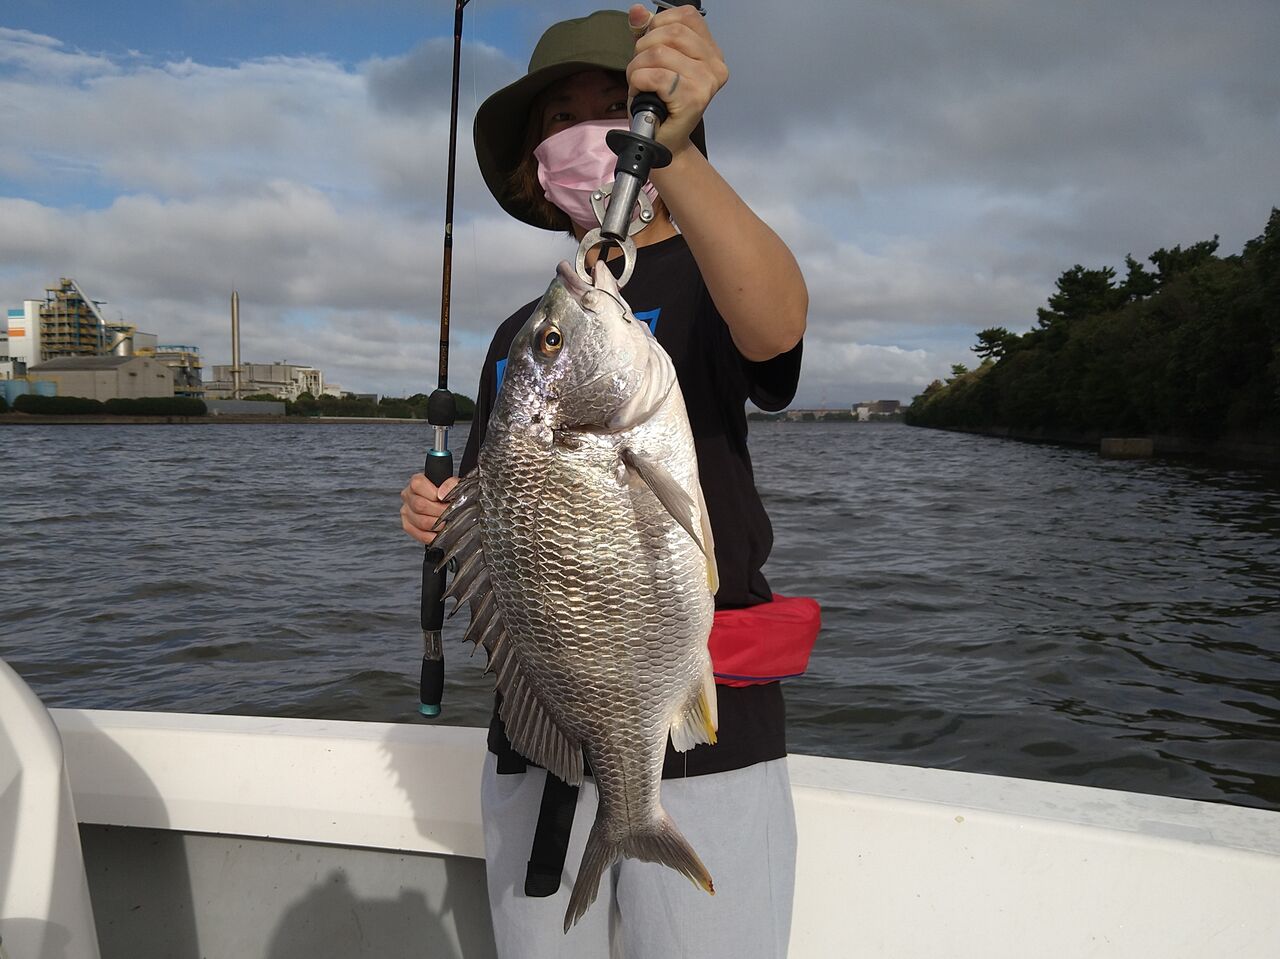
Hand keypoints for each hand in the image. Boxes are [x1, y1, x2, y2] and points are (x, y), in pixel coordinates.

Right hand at [400, 472, 459, 545]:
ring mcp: (406, 511)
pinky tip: (440, 533)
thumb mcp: (453, 484)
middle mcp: (408, 496)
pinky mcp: (408, 526)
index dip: (434, 493)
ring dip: (438, 524)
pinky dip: (432, 536)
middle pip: (420, 505)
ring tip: (447, 522)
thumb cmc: (447, 493)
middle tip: (451, 513)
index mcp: (416, 482)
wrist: (444, 503)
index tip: (446, 499)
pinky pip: (418, 534)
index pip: (417, 485)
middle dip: (440, 511)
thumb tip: (443, 493)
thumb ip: (451, 484)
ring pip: (421, 521)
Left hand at [627, 3, 727, 157]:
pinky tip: (642, 93)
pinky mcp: (694, 99)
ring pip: (659, 53)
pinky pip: (656, 76)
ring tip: (640, 83)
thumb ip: (647, 32)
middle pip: (671, 33)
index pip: (686, 16)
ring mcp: (706, 82)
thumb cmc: (659, 102)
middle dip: (643, 47)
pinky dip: (639, 82)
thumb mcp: (653, 60)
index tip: (650, 46)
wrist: (663, 141)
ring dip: (637, 67)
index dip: (658, 24)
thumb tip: (637, 11)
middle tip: (640, 68)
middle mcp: (715, 65)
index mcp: (711, 51)